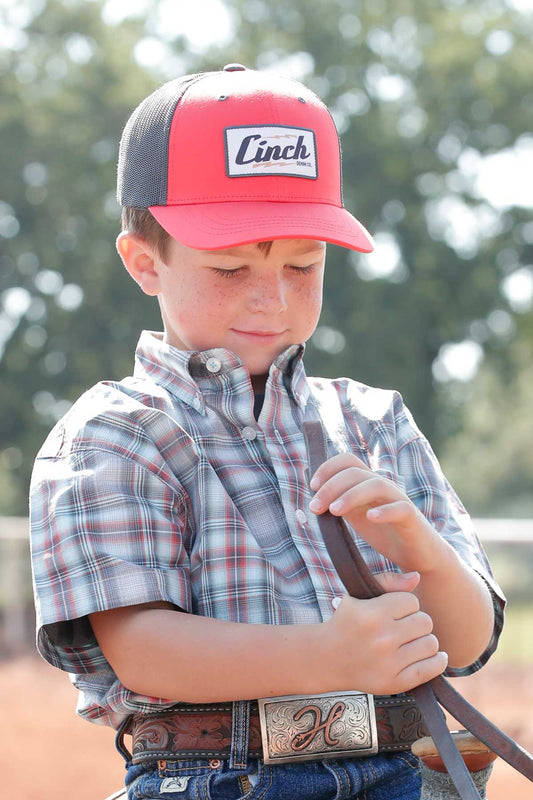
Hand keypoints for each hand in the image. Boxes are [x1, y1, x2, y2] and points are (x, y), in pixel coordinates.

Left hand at [309, 453, 439, 572]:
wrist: (417, 555)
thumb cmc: (384, 532)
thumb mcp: (356, 515)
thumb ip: (338, 503)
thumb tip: (312, 495)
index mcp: (367, 484)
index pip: (348, 461)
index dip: (328, 468)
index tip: (312, 486)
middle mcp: (383, 487)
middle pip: (356, 473)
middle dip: (331, 487)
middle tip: (315, 508)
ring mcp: (398, 500)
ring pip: (376, 485)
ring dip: (351, 495)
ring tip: (334, 511)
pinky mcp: (412, 519)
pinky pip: (400, 508)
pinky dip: (384, 511)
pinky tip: (370, 517)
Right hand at [325, 576, 447, 694]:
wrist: (326, 658)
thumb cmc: (345, 622)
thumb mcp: (357, 595)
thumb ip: (387, 581)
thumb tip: (417, 577)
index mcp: (372, 614)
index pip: (412, 601)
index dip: (406, 605)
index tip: (396, 611)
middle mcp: (382, 638)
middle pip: (425, 622)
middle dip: (417, 622)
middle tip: (405, 627)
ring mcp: (389, 663)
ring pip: (431, 644)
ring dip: (425, 641)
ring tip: (413, 641)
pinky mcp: (394, 682)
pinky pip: (432, 669)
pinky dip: (437, 661)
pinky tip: (430, 655)